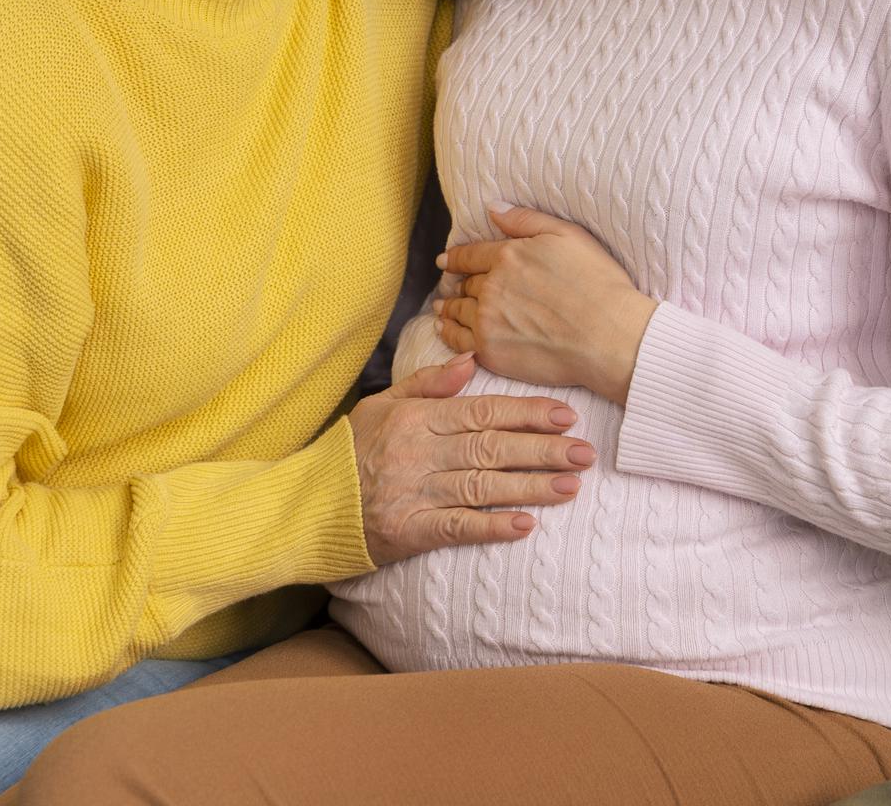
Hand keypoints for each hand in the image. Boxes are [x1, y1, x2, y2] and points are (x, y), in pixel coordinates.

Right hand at [345, 352, 597, 566]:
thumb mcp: (382, 404)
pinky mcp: (410, 531)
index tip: (566, 415)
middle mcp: (419, 453)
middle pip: (492, 448)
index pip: (483, 411)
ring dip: (531, 487)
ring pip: (483, 486)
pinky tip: (525, 526)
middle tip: (585, 453)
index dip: (527, 413)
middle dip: (543, 450)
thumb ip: (428, 384)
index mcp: (417, 418)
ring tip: (571, 487)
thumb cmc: (348, 453)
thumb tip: (472, 359)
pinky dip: (492, 527)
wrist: (305, 505)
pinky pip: (458, 528)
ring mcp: (415, 493)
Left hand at [435, 204, 659, 405]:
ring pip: (458, 310)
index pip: (470, 255)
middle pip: (466, 283)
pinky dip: (448, 332)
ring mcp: (488, 320)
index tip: (446, 260)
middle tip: (451, 286)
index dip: (456, 257)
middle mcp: (491, 286)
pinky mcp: (491, 351)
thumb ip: (526, 219)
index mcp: (508, 255)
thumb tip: (492, 208)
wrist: (609, 336)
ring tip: (443, 307)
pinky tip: (445, 329)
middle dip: (458, 283)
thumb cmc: (598, 283)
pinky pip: (458, 340)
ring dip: (448, 306)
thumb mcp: (568, 235)